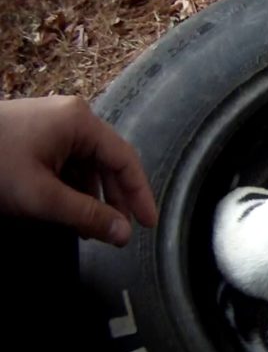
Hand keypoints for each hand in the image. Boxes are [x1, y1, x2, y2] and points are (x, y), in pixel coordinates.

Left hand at [0, 96, 157, 245]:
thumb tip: (124, 235)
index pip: (125, 160)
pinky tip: (64, 210)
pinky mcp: (35, 133)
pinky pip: (66, 161)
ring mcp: (52, 122)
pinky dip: (70, 187)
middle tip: (119, 232)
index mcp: (80, 122)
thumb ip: (87, 216)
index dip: (140, 195)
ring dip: (90, 196)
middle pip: (107, 161)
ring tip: (88, 227)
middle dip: (113, 199)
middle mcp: (72, 116)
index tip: (148, 225)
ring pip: (86, 164)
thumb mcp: (41, 197)